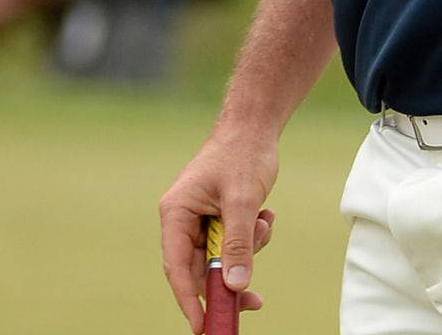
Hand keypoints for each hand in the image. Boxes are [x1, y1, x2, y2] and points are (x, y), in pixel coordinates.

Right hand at [159, 125, 278, 332]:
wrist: (256, 125)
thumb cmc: (243, 154)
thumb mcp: (243, 200)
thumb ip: (238, 243)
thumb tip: (235, 286)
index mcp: (176, 213)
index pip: (177, 268)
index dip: (189, 300)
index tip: (203, 326)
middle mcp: (183, 219)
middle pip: (199, 269)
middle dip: (229, 278)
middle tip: (255, 301)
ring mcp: (201, 218)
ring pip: (220, 257)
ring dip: (247, 249)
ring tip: (264, 222)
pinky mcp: (219, 216)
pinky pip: (234, 243)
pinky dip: (252, 237)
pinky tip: (265, 214)